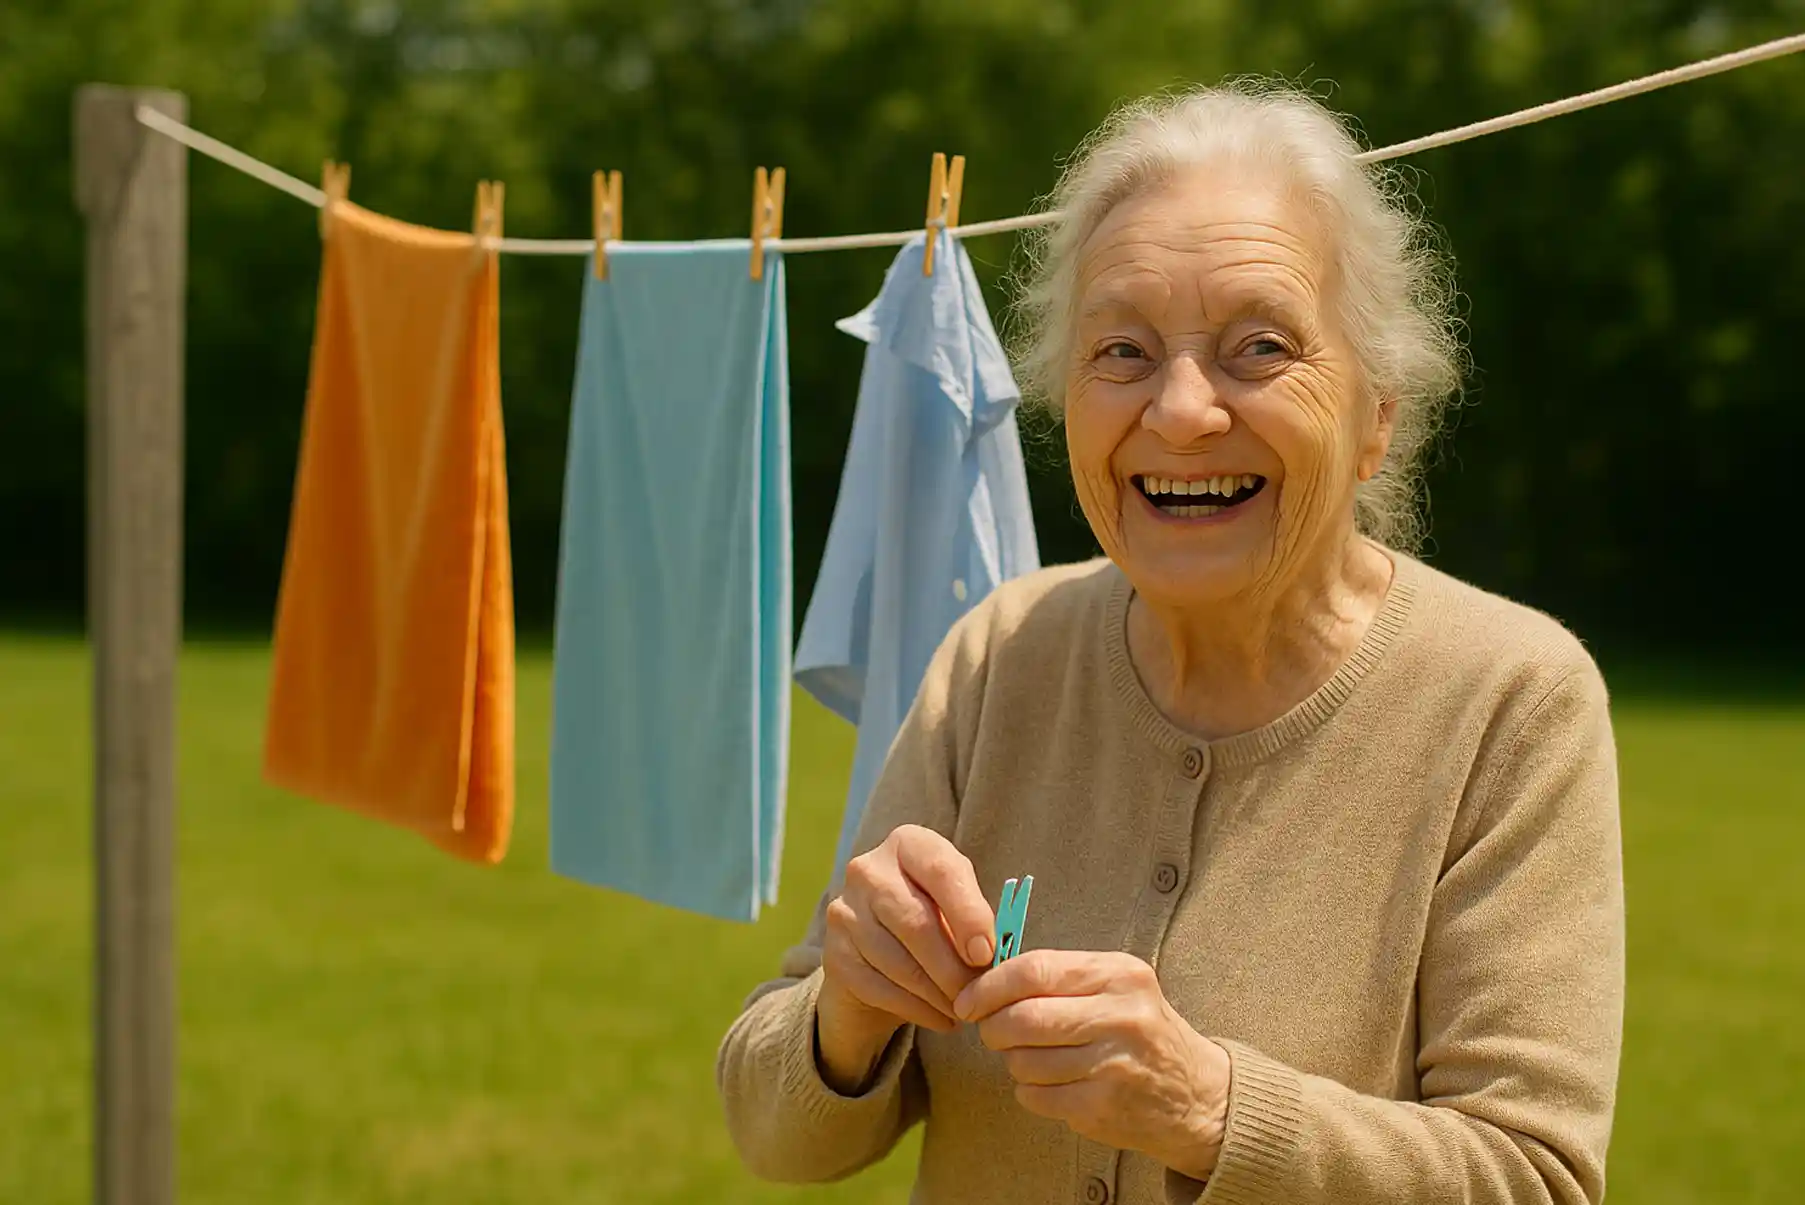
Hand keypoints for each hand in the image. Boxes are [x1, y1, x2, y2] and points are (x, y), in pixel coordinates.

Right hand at [816, 825, 995, 1089]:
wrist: (877, 948)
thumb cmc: (934, 917)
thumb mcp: (956, 904)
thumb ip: (973, 920)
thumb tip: (989, 959)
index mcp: (908, 845)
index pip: (941, 870)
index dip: (968, 914)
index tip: (986, 954)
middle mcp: (868, 870)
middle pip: (915, 922)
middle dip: (953, 967)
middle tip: (979, 995)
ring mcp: (844, 911)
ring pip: (897, 961)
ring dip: (938, 995)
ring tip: (965, 1010)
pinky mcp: (834, 954)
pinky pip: (879, 988)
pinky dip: (916, 1009)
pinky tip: (942, 1019)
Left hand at [954, 950, 1230, 1181]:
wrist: (1196, 1094)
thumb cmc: (1139, 1030)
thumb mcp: (1115, 986)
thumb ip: (1058, 977)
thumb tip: (983, 981)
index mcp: (1119, 975)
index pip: (1033, 971)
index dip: (989, 987)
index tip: (968, 1001)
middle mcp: (1120, 1016)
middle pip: (1022, 1019)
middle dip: (994, 1029)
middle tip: (993, 1033)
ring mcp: (1113, 1065)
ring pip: (1024, 1061)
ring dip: (1014, 1062)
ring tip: (1035, 1058)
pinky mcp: (1103, 1107)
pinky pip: (1036, 1096)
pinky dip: (1031, 1091)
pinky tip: (1054, 1084)